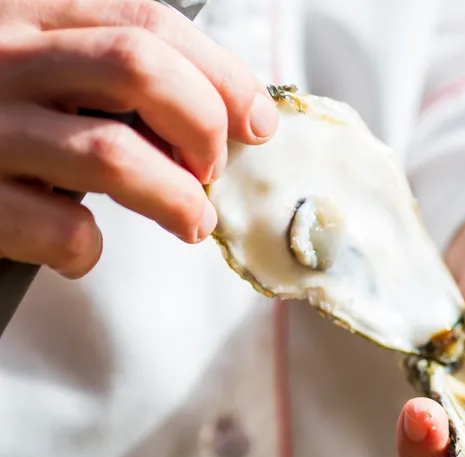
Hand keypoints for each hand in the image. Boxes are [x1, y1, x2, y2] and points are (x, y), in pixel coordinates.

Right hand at [0, 0, 276, 277]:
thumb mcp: (36, 63)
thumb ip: (108, 70)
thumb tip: (227, 113)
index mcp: (29, 14)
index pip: (149, 21)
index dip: (223, 74)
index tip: (258, 122)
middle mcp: (0, 57)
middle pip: (139, 69)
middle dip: (202, 125)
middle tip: (213, 168)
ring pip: (111, 155)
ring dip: (176, 199)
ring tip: (190, 220)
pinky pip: (57, 227)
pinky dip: (88, 247)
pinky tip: (84, 246)